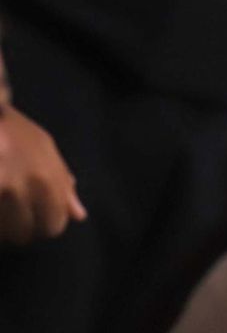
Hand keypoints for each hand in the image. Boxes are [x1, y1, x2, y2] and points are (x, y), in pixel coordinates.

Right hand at [0, 103, 86, 243]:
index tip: (37, 218)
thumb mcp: (45, 149)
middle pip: (24, 234)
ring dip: (2, 226)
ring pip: (3, 232)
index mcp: (47, 178)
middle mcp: (23, 188)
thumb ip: (63, 184)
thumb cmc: (14, 131)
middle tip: (13, 212)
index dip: (44, 226)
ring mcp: (0, 191)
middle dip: (19, 229)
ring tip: (3, 204)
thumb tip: (79, 215)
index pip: (53, 226)